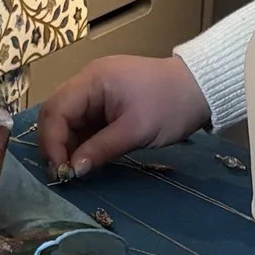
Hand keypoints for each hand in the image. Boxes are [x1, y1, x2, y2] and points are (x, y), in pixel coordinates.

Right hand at [36, 53, 208, 179]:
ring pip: (68, 120)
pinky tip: (85, 160)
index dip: (52, 141)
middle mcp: (87, 82)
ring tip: (73, 172)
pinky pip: (84, 123)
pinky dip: (82, 142)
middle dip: (56, 144)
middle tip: (62, 174)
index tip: (60, 170)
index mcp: (92, 80)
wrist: (202, 89)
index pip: (56, 109)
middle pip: (56, 113)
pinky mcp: (105, 103)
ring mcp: (96, 92)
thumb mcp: (136, 130)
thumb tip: (73, 171)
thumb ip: (101, 149)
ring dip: (68, 146)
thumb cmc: (170, 106)